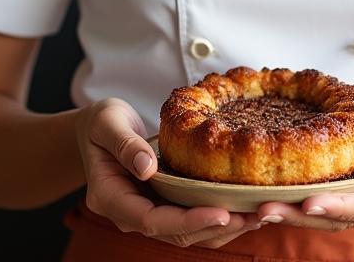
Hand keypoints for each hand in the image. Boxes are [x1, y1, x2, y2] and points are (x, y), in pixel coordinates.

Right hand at [75, 98, 259, 247]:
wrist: (98, 129)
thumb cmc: (102, 122)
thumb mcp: (108, 124)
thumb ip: (125, 145)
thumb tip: (147, 168)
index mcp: (111, 197)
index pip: (152, 220)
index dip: (188, 220)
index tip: (221, 214)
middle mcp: (130, 212)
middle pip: (175, 232)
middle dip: (214, 228)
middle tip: (252, 218)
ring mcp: (147, 210)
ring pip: (186, 231)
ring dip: (221, 228)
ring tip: (255, 216)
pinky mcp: (162, 202)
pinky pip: (189, 216)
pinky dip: (215, 216)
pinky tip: (242, 208)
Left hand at [257, 91, 353, 231]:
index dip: (339, 206)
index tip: (310, 203)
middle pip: (342, 217)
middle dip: (304, 216)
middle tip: (268, 210)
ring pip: (329, 216)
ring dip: (295, 215)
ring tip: (262, 210)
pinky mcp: (349, 190)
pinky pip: (324, 203)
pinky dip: (298, 205)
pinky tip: (272, 200)